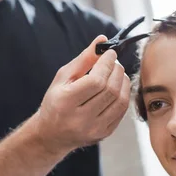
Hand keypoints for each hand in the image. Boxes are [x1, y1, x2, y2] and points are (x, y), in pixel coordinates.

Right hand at [33, 35, 130, 156]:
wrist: (51, 135)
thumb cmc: (55, 102)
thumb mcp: (63, 78)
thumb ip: (83, 59)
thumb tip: (102, 40)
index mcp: (66, 102)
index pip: (96, 81)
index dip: (107, 64)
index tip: (109, 53)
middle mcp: (80, 118)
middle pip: (110, 90)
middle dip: (116, 70)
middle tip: (113, 62)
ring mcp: (94, 129)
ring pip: (120, 100)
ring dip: (123, 81)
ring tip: (116, 73)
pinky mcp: (104, 134)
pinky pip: (122, 111)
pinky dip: (124, 94)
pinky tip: (118, 87)